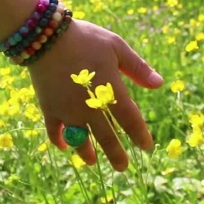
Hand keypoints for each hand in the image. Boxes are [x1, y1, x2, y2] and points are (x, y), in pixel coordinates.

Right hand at [27, 19, 163, 170]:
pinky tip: (65, 147)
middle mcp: (89, 106)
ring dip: (87, 153)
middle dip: (115, 154)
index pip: (130, 119)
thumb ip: (137, 68)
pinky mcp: (49, 107)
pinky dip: (59, 140)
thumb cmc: (85, 38)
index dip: (139, 134)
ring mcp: (67, 110)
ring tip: (92, 162)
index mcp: (109, 90)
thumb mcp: (116, 46)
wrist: (44, 35)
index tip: (146, 146)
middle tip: (123, 168)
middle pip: (106, 136)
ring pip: (80, 139)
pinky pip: (54, 130)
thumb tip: (159, 84)